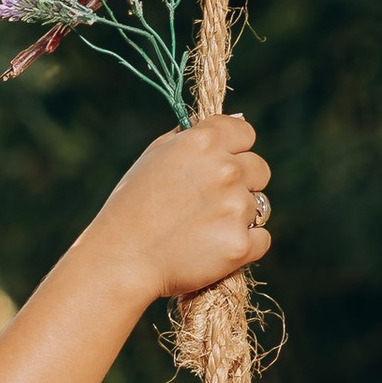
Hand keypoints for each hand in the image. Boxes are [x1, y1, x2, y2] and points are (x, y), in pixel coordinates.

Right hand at [91, 112, 270, 308]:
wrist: (120, 260)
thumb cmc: (130, 207)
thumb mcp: (153, 157)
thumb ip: (193, 138)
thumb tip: (234, 122)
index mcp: (203, 142)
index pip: (246, 134)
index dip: (235, 150)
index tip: (219, 166)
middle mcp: (225, 170)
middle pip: (260, 169)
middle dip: (242, 184)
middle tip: (209, 204)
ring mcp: (235, 208)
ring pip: (259, 207)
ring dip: (238, 217)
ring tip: (201, 230)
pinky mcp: (240, 245)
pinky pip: (261, 239)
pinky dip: (243, 246)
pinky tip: (213, 249)